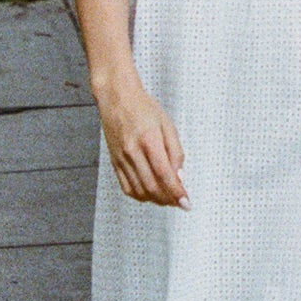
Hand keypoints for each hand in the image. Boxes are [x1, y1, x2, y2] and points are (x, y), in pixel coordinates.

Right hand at [101, 82, 188, 207]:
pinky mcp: (114, 162)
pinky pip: (126, 187)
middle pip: (151, 186)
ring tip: (167, 198)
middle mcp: (132, 151)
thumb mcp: (167, 124)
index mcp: (149, 140)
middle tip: (179, 202)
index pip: (164, 174)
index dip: (177, 192)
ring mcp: (121, 158)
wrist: (117, 97)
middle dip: (168, 199)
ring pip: (139, 190)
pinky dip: (140, 196)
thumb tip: (179, 176)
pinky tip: (150, 193)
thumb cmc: (142, 107)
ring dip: (155, 200)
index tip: (186, 203)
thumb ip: (176, 151)